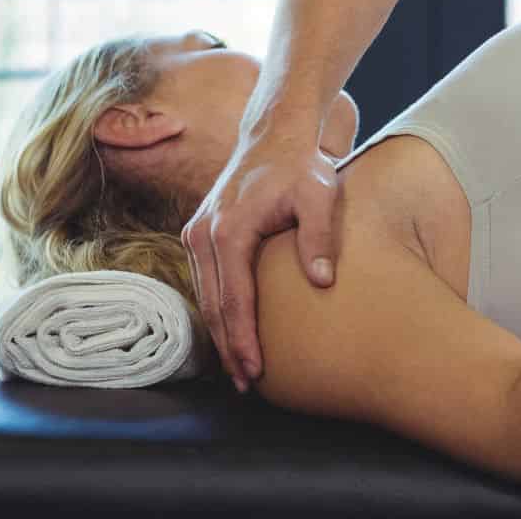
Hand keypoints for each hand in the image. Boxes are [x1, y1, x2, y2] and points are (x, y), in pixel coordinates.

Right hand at [182, 103, 342, 392]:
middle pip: (213, 306)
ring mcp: (197, 233)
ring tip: (239, 370)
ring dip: (220, 335)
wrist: (275, 134)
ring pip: (205, 297)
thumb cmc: (302, 166)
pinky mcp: (199, 232)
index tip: (255, 372)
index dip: (243, 340)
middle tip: (247, 386)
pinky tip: (231, 334)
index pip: (234, 299)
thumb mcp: (320, 195)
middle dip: (228, 348)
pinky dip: (216, 310)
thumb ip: (320, 237)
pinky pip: (206, 281)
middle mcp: (203, 234)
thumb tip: (323, 282)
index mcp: (230, 229)